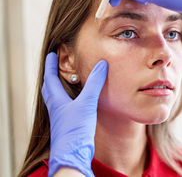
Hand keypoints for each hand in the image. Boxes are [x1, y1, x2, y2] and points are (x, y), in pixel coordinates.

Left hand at [42, 52, 107, 176]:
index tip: (52, 55)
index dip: (50, 66)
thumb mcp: (87, 103)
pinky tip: (77, 104)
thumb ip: (94, 83)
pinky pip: (65, 109)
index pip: (50, 79)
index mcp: (57, 101)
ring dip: (58, 89)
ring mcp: (61, 119)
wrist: (72, 156)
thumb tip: (101, 64)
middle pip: (49, 90)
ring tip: (66, 83)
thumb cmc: (75, 130)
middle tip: (55, 68)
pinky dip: (68, 101)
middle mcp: (56, 109)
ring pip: (56, 100)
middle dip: (51, 77)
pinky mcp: (68, 127)